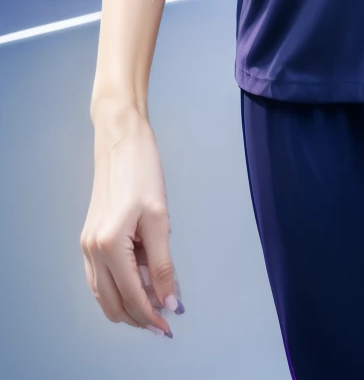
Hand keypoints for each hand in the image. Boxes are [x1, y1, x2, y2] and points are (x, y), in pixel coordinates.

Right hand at [81, 114, 180, 336]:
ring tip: (156, 306)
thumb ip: (163, 265)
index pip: (132, 295)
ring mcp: (87, 246)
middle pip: (113, 303)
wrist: (121, 143)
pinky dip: (119, 289)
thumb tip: (169, 300)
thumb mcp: (160, 219)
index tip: (171, 325)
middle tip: (165, 321)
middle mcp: (92, 251)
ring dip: (128, 305)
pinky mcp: (90, 239)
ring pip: (104, 295)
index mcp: (109, 245)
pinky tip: (139, 285)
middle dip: (138, 317)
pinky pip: (100, 278)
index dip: (152, 315)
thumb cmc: (143, 172)